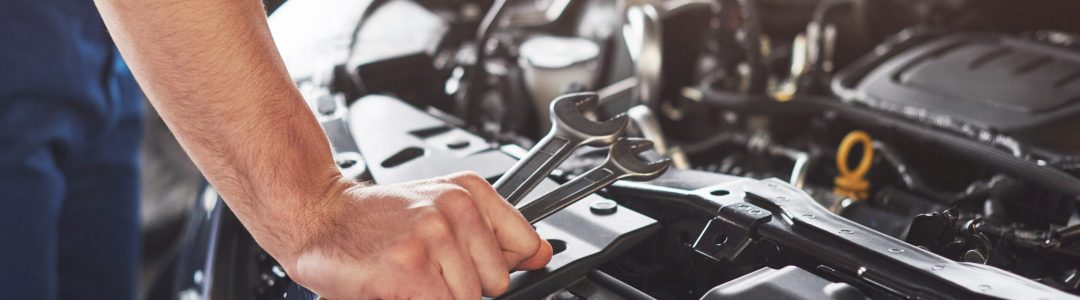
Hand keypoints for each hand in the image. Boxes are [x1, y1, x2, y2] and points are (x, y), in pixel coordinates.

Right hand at [282, 172, 552, 298]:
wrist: (317, 215)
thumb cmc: (374, 220)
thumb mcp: (442, 210)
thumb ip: (496, 235)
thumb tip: (543, 254)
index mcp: (469, 191)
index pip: (525, 245)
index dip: (498, 267)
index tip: (473, 269)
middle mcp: (456, 207)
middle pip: (497, 282)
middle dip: (464, 287)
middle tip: (427, 271)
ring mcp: (434, 235)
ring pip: (470, 299)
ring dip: (439, 298)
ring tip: (409, 277)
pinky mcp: (412, 267)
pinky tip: (398, 286)